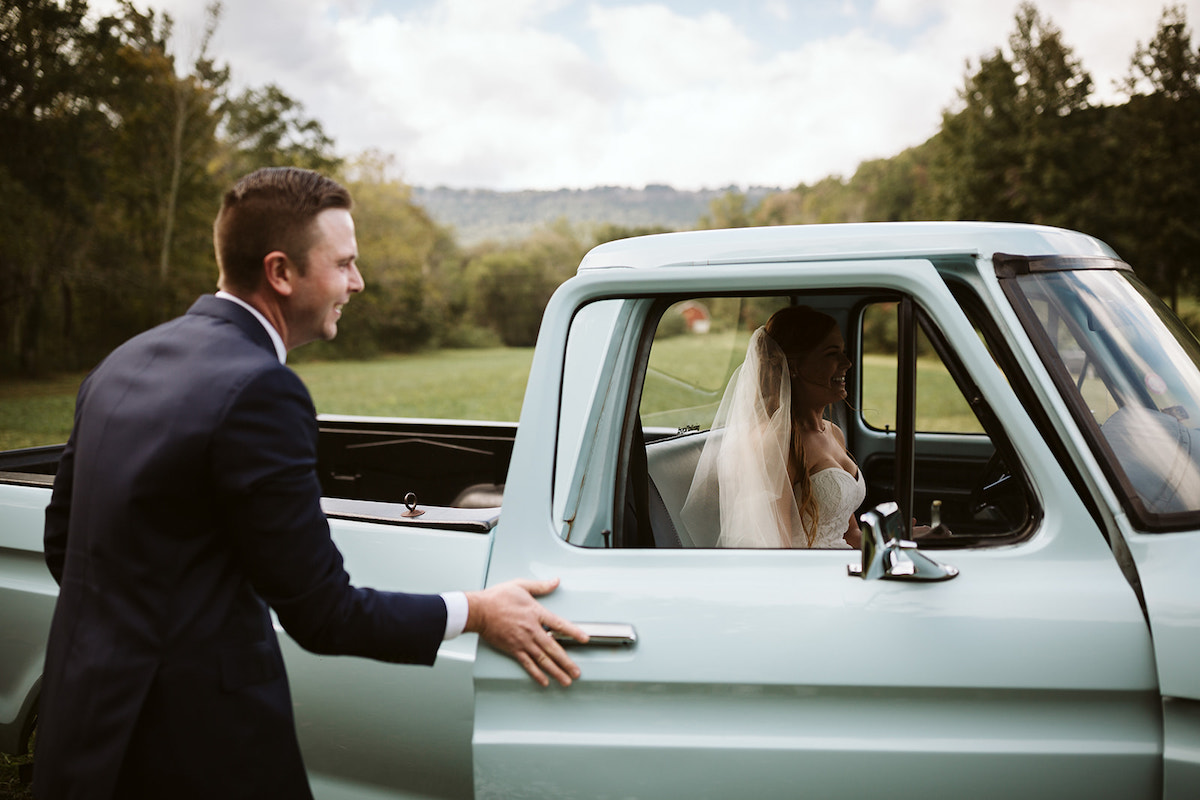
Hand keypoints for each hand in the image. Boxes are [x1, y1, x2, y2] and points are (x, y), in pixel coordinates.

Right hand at [464, 578, 588, 686]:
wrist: (478, 611)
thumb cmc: (497, 597)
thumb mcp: (521, 585)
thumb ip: (540, 586)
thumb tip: (555, 582)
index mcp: (536, 613)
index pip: (560, 625)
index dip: (574, 632)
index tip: (584, 639)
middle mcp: (532, 630)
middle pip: (554, 648)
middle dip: (567, 662)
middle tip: (577, 672)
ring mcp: (522, 642)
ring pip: (543, 660)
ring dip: (556, 671)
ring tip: (566, 680)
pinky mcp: (513, 649)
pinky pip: (527, 664)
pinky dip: (537, 674)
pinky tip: (544, 681)